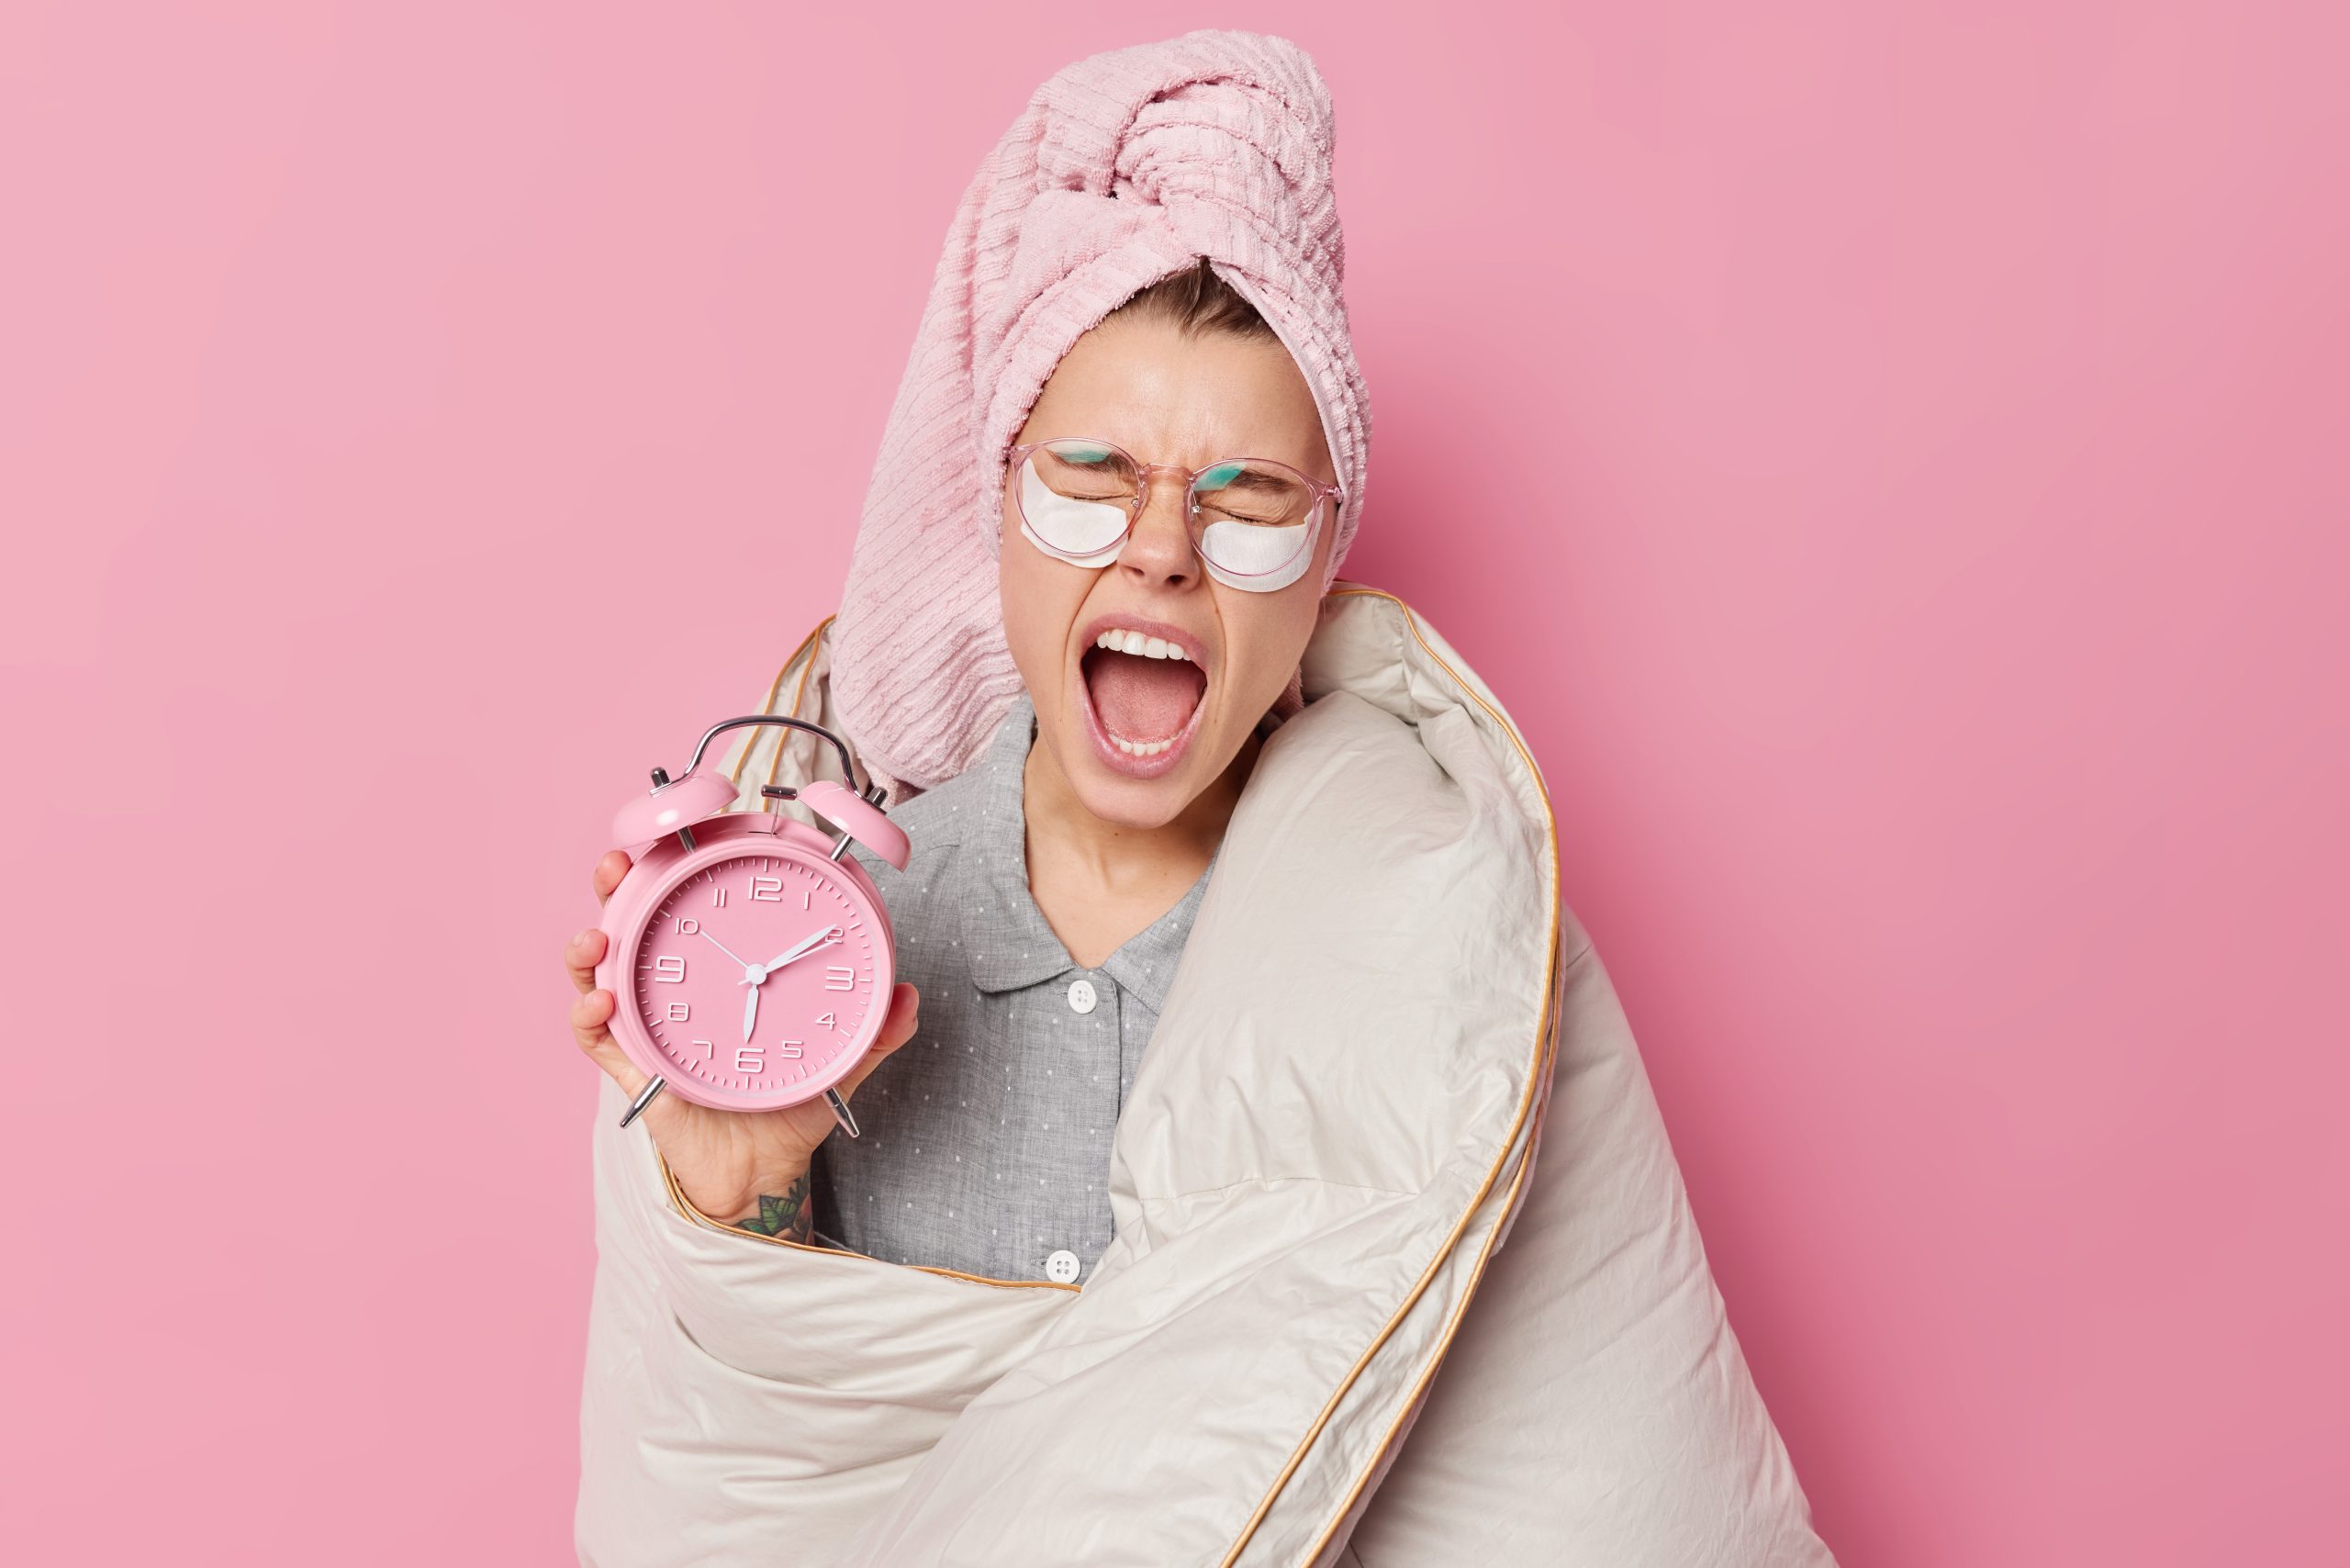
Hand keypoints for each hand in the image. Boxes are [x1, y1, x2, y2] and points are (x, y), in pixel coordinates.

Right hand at [564, 848, 920, 1222]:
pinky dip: (589, 1016)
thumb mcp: (839, 1059)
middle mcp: (675, 993)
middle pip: (631, 926)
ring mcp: (649, 1029)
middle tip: (616, 867)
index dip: (677, 871)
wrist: (765, 1170)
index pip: (690, 908)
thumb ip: (876, 1029)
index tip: (677, 835)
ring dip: (588, 950)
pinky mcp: (636, 1070)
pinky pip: (600, 1040)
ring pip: (601, 975)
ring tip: (595, 936)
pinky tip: (600, 1002)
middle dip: (616, 889)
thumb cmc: (791, 1104)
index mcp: (720, 973)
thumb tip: (909, 994)